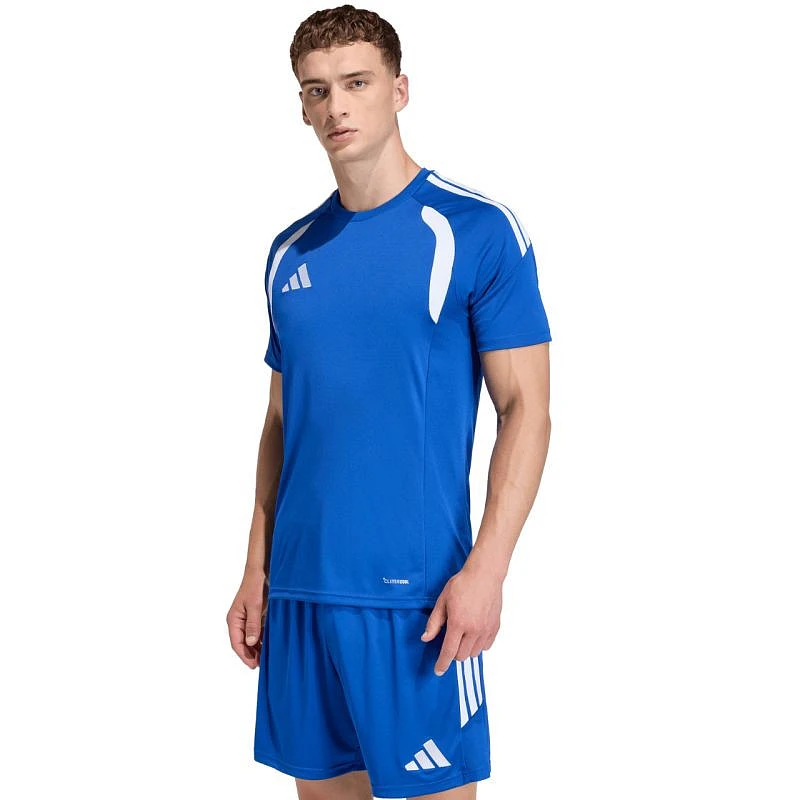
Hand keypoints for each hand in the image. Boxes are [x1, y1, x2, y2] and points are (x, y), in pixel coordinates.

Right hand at [226, 568, 266, 668]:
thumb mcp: (255, 605)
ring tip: (267, 658)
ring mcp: (246, 619)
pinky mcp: (255, 616)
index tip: (254, 666)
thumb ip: (253, 625)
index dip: (245, 656)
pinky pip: (257, 632)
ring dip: (257, 648)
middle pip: (242, 644)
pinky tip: (270, 645)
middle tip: (262, 665)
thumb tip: (250, 643)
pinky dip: (262, 639)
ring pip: (250, 639)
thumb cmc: (255, 585)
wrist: (261, 570)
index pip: (236, 643)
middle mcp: (238, 621)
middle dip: (251, 655)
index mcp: (234, 619)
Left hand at [420, 560, 502, 675]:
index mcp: (458, 624)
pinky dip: (479, 645)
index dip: (442, 664)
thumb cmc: (462, 584)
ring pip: (474, 653)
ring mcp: (486, 629)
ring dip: (466, 649)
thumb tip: (425, 638)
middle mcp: (473, 630)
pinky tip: (474, 633)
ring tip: (463, 635)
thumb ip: (434, 622)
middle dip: (453, 653)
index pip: (448, 652)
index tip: (438, 671)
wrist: (484, 575)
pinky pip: (486, 646)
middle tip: (450, 641)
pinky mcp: (495, 627)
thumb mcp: (442, 601)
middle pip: (462, 656)